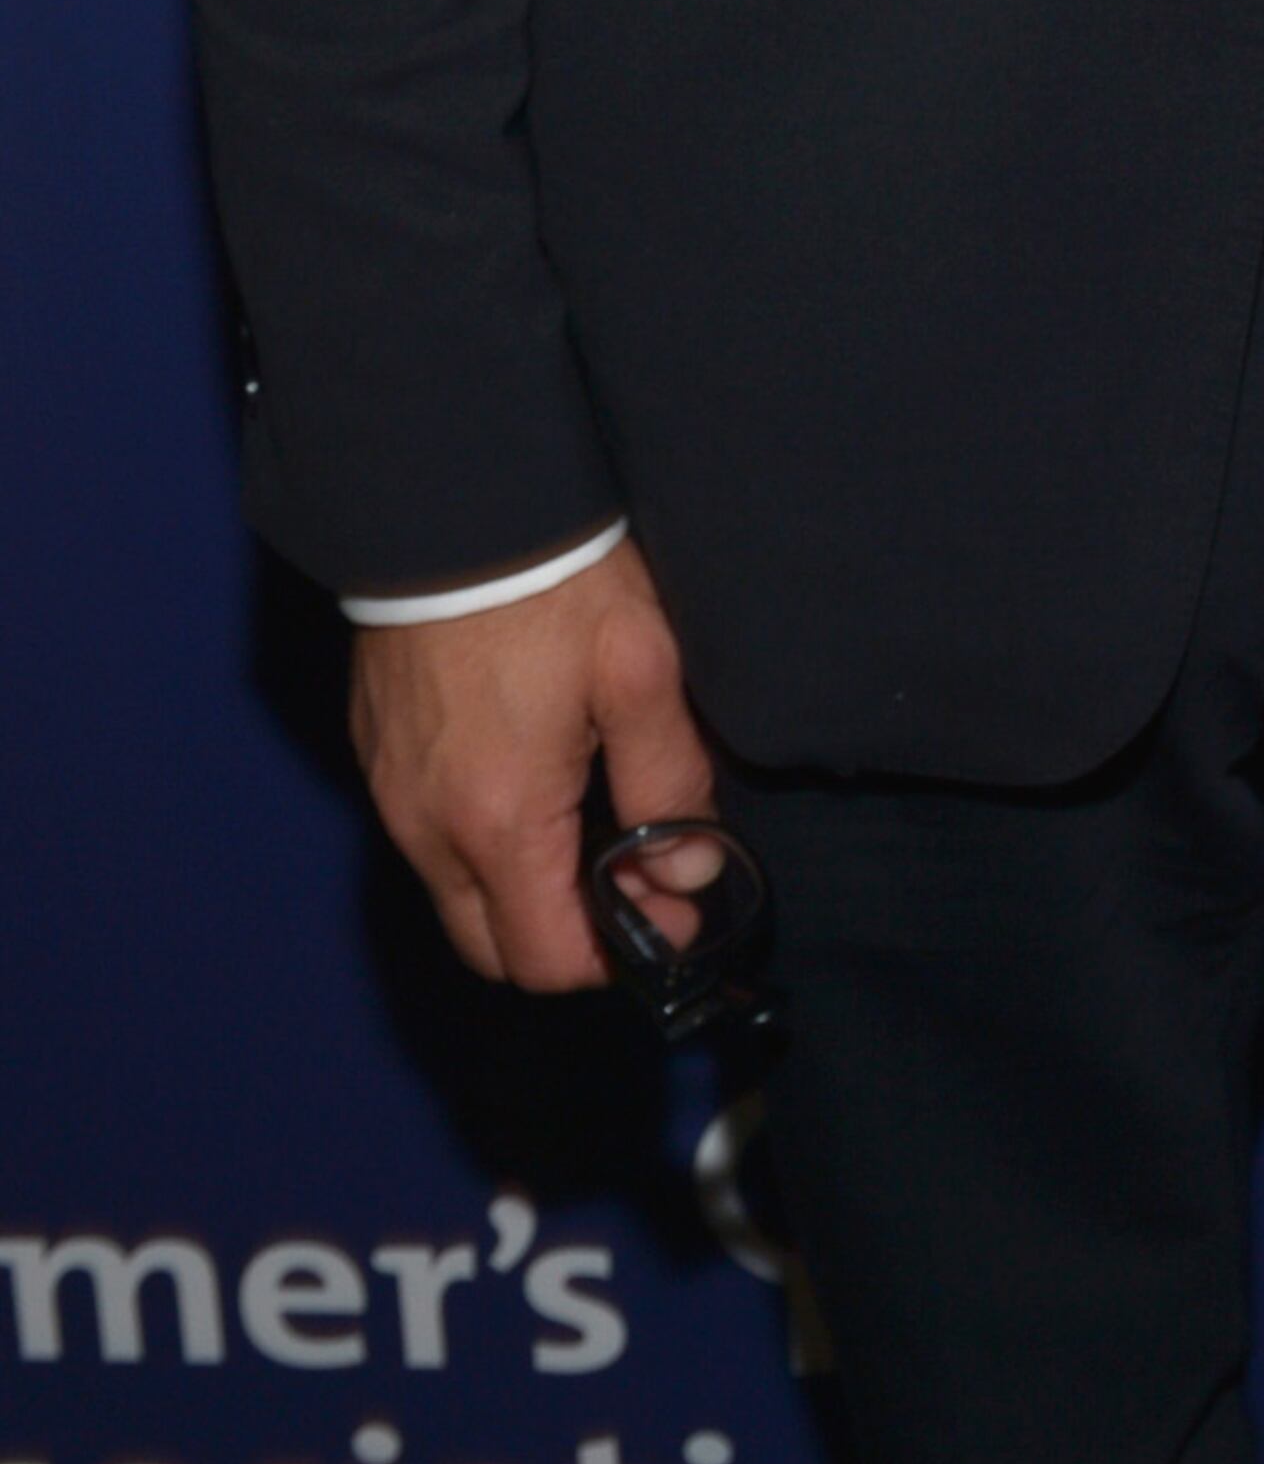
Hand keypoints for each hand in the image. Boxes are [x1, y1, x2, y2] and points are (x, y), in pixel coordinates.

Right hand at [350, 537, 711, 994]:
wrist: (454, 502)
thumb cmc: (553, 583)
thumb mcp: (642, 672)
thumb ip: (669, 783)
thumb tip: (688, 869)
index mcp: (498, 821)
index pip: (546, 961)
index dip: (617, 957)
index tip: (670, 914)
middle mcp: (427, 828)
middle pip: (491, 948)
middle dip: (566, 940)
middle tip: (635, 884)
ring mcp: (391, 793)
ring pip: (456, 896)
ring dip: (522, 891)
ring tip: (594, 827)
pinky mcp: (376, 754)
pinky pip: (427, 838)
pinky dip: (482, 844)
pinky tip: (536, 782)